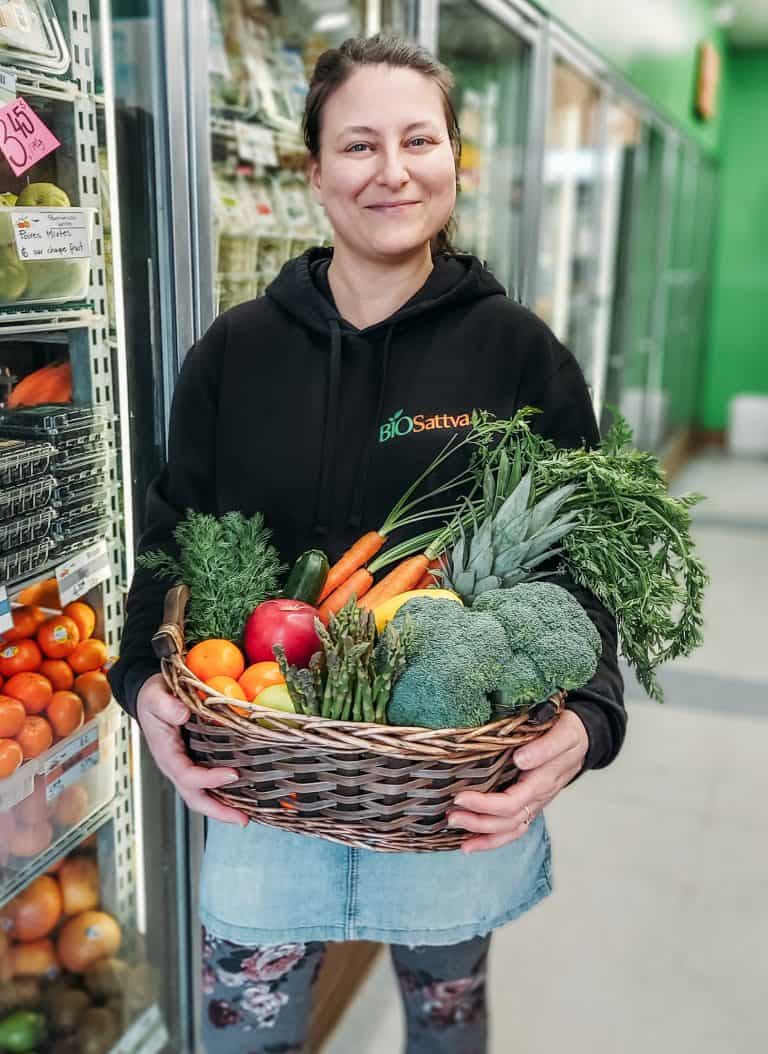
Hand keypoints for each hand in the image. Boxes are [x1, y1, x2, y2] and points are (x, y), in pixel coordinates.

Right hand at [137, 673, 248, 825]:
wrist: (152, 697)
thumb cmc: (153, 697)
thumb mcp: (154, 695)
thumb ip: (166, 705)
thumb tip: (182, 713)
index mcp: (166, 754)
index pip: (187, 775)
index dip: (209, 779)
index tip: (233, 774)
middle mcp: (176, 766)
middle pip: (195, 797)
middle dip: (218, 811)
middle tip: (243, 819)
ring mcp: (186, 766)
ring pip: (203, 794)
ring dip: (224, 808)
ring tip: (249, 814)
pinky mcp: (196, 761)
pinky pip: (210, 783)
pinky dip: (226, 792)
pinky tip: (245, 793)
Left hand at [446, 710, 588, 853]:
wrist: (583, 738)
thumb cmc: (569, 733)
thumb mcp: (563, 733)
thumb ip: (544, 747)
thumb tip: (521, 760)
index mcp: (543, 781)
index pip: (512, 803)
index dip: (485, 805)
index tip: (461, 796)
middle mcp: (539, 797)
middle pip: (507, 821)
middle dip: (477, 822)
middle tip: (450, 815)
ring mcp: (534, 803)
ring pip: (510, 829)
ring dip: (482, 833)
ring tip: (454, 829)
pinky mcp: (529, 803)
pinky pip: (512, 828)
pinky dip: (492, 838)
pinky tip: (471, 841)